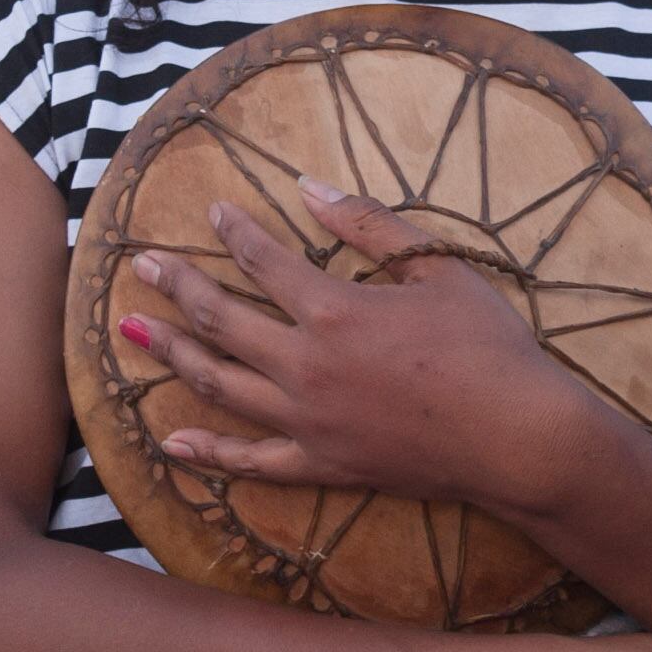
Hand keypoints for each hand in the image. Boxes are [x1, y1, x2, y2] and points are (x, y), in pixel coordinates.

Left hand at [123, 179, 604, 518]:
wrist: (517, 437)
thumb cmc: (488, 347)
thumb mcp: (436, 268)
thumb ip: (369, 225)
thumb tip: (310, 188)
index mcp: (334, 311)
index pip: (263, 262)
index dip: (235, 232)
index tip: (214, 212)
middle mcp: (305, 367)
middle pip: (222, 320)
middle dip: (178, 287)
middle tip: (144, 266)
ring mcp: (308, 421)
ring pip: (219, 384)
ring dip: (172, 354)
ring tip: (133, 333)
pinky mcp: (322, 464)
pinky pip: (252, 460)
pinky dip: (208, 453)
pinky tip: (172, 442)